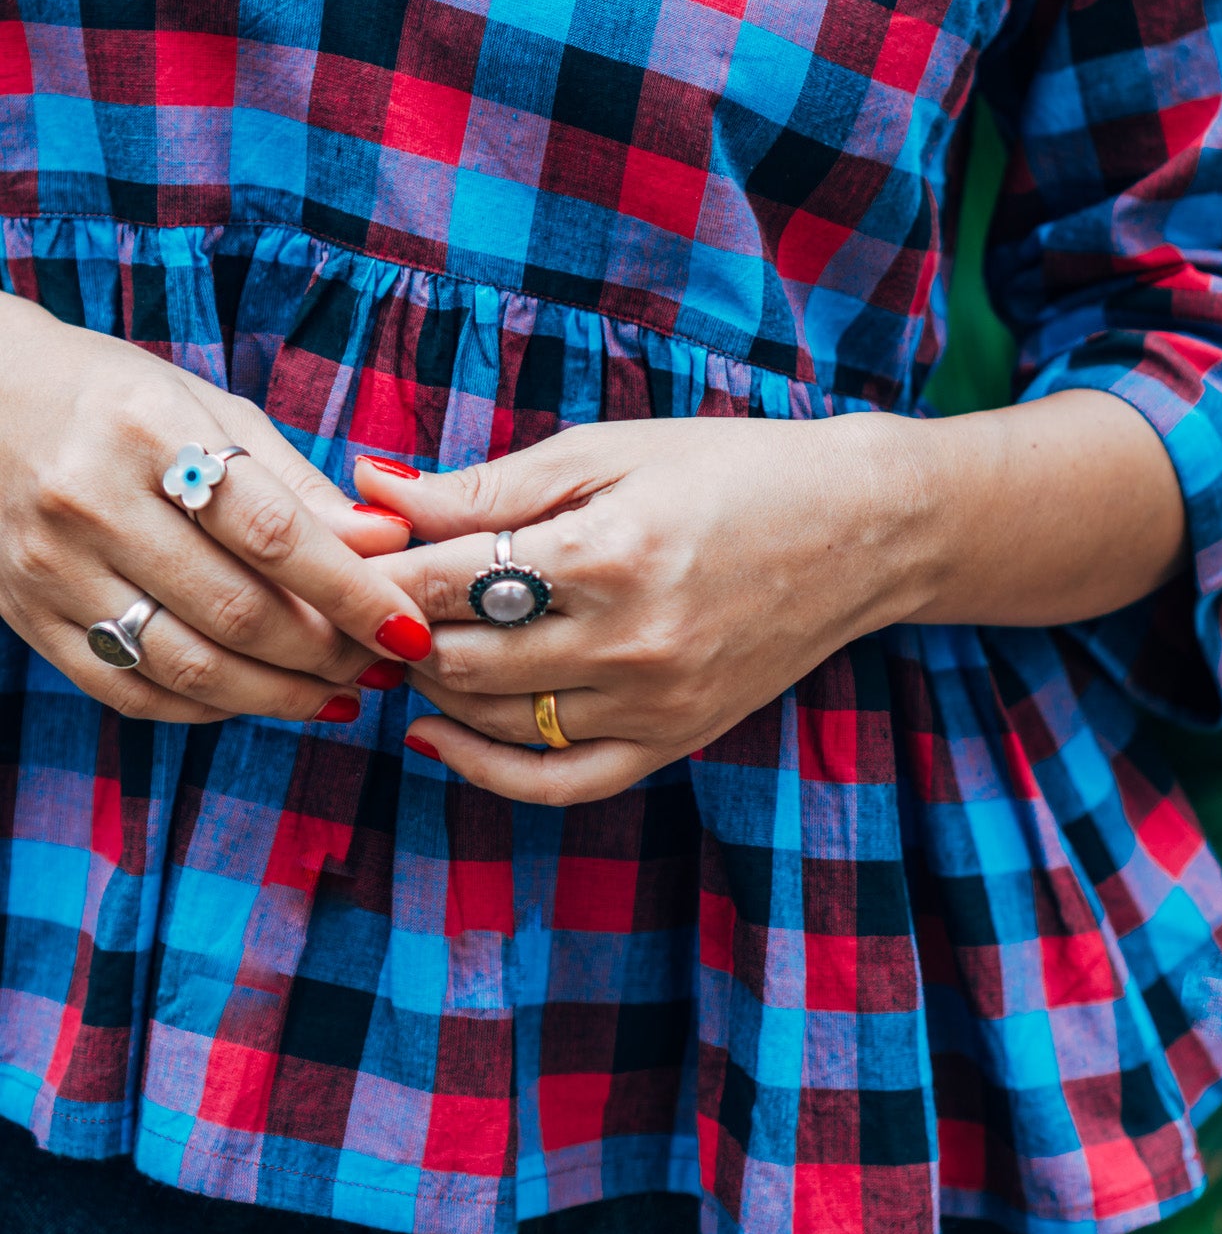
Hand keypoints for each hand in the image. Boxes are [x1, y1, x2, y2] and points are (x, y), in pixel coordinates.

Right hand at [0, 294, 430, 726]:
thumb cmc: (120, 401)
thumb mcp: (211, 411)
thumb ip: (297, 485)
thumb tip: (388, 546)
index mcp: (149, 431)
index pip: (272, 532)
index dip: (351, 591)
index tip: (408, 627)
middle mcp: (91, 503)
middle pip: (234, 611)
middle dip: (325, 653)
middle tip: (380, 664)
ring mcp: (51, 569)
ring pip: (186, 668)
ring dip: (277, 696)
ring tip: (336, 693)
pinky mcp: (28, 619)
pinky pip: (129, 691)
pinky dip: (205, 709)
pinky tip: (256, 696)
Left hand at [354, 415, 931, 804]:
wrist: (859, 528)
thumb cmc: (731, 468)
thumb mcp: (609, 451)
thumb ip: (488, 484)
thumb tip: (372, 486)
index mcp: (609, 553)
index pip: (446, 582)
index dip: (381, 570)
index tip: (350, 552)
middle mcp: (630, 641)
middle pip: (458, 659)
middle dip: (395, 634)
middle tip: (364, 604)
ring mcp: (655, 702)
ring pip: (495, 720)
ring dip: (430, 688)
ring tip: (405, 645)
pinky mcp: (675, 739)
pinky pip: (559, 782)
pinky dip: (484, 770)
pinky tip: (438, 737)